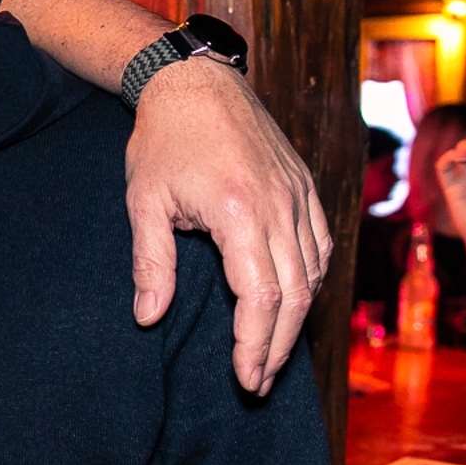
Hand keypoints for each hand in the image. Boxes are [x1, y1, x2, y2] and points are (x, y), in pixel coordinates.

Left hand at [126, 60, 330, 395]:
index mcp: (240, 212)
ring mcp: (299, 195)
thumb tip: (148, 318)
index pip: (262, 297)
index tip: (246, 379)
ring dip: (297, 320)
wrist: (195, 81)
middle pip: (296, 295)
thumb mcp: (144, 202)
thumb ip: (150, 263)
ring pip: (315, 273)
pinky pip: (321, 244)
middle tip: (258, 383)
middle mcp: (281, 206)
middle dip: (277, 346)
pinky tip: (294, 304)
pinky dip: (312, 280)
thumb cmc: (163, 141)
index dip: (256, 344)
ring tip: (271, 355)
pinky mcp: (305, 186)